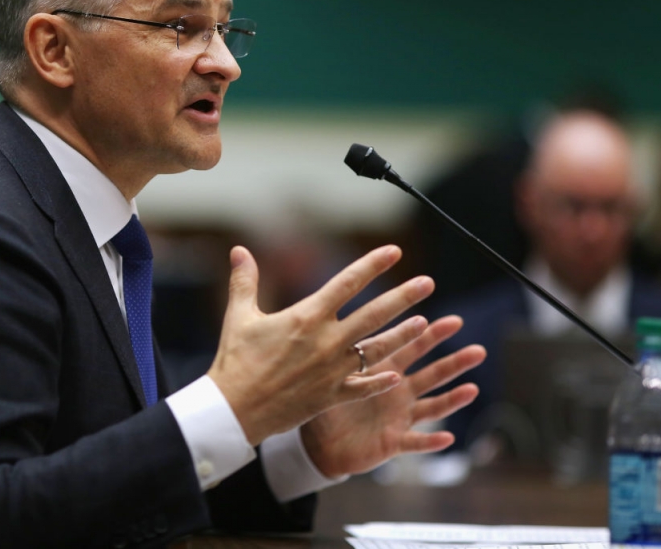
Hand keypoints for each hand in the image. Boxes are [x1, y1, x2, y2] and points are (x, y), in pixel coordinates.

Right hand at [207, 245, 434, 445]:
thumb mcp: (239, 316)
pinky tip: (396, 376)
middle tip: (427, 283)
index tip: (394, 251)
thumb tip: (239, 250)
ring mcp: (331, 370)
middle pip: (373, 314)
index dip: (372, 265)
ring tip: (424, 324)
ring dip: (402, 336)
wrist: (233, 410)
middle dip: (403, 297)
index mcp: (306, 317)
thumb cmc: (235, 361)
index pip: (347, 283)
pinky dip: (379, 382)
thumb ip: (244, 281)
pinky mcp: (330, 396)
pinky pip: (362, 388)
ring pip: (376, 350)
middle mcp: (326, 341)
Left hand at [299, 315, 486, 478]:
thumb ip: (344, 351)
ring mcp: (400, 417)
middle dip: (455, 363)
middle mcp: (399, 391)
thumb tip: (341, 316)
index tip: (455, 321)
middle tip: (478, 351)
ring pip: (432, 406)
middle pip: (433, 374)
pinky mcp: (394, 442)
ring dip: (453, 399)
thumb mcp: (333, 372)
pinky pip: (415, 442)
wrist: (318, 442)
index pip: (413, 347)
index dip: (433, 335)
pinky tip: (447, 438)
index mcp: (385, 369)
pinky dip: (430, 441)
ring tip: (472, 389)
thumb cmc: (326, 400)